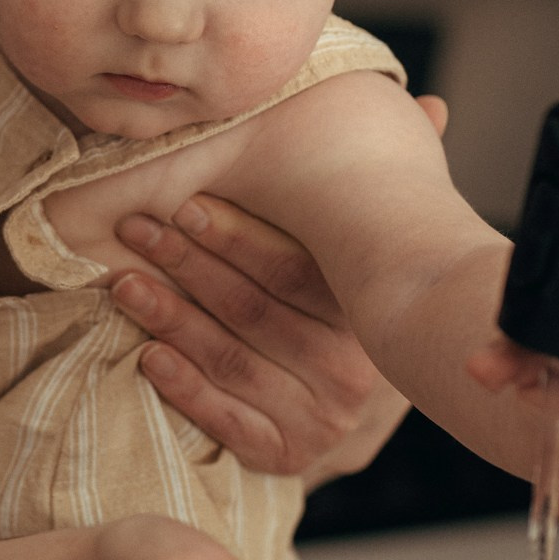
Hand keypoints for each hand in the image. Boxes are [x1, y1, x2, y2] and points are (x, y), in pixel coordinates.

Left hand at [107, 104, 451, 484]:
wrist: (343, 410)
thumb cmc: (341, 307)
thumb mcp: (368, 243)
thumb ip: (387, 178)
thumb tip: (431, 104)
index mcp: (368, 315)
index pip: (294, 272)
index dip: (236, 236)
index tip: (185, 206)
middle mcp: (352, 372)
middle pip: (253, 311)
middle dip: (188, 266)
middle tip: (138, 231)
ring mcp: (320, 419)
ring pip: (231, 359)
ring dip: (172, 318)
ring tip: (127, 282)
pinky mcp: (284, 455)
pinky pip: (225, 420)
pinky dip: (183, 386)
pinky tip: (148, 354)